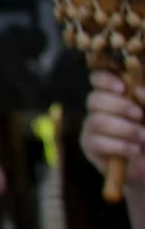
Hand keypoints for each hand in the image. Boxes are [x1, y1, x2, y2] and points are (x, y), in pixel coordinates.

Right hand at [83, 70, 144, 188]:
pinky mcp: (89, 145)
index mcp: (113, 95)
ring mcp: (91, 126)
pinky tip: (135, 150)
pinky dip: (120, 146)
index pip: (97, 79)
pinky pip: (98, 142)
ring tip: (143, 138)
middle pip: (95, 98)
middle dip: (120, 106)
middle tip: (140, 116)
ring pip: (98, 121)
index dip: (105, 80)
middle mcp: (98, 108)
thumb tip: (138, 91)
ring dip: (124, 129)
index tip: (122, 88)